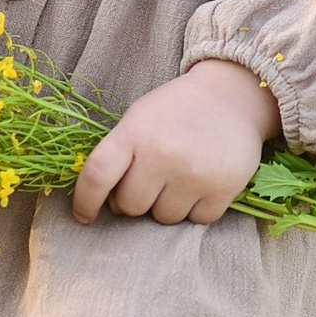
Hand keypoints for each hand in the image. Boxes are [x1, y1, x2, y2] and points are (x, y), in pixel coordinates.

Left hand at [71, 59, 277, 226]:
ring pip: (164, 218)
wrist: (231, 95)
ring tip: (180, 177)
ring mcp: (194, 173)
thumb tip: (105, 202)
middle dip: (135, 200)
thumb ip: (119, 155)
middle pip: (131, 206)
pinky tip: (202, 183)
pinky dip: (197, 208)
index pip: (97, 175)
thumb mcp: (140, 118)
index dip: (85, 201)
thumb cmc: (176, 110)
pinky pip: (197, 220)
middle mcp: (162, 154)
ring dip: (167, 205)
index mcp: (135, 131)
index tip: (84, 216)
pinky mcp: (223, 188)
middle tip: (150, 181)